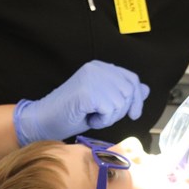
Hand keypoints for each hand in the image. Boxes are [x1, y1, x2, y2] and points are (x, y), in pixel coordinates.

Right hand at [13, 61, 149, 145]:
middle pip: (129, 90)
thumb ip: (122, 93)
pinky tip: (88, 118)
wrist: (43, 121)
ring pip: (121, 102)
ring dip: (110, 117)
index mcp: (100, 67)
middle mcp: (96, 69)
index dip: (137, 98)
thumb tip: (146, 89)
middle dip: (122, 110)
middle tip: (103, 116)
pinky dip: (102, 121)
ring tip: (93, 115)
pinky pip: (109, 110)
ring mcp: (91, 79)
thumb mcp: (103, 102)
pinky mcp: (87, 92)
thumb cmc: (72, 113)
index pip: (132, 78)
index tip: (134, 114)